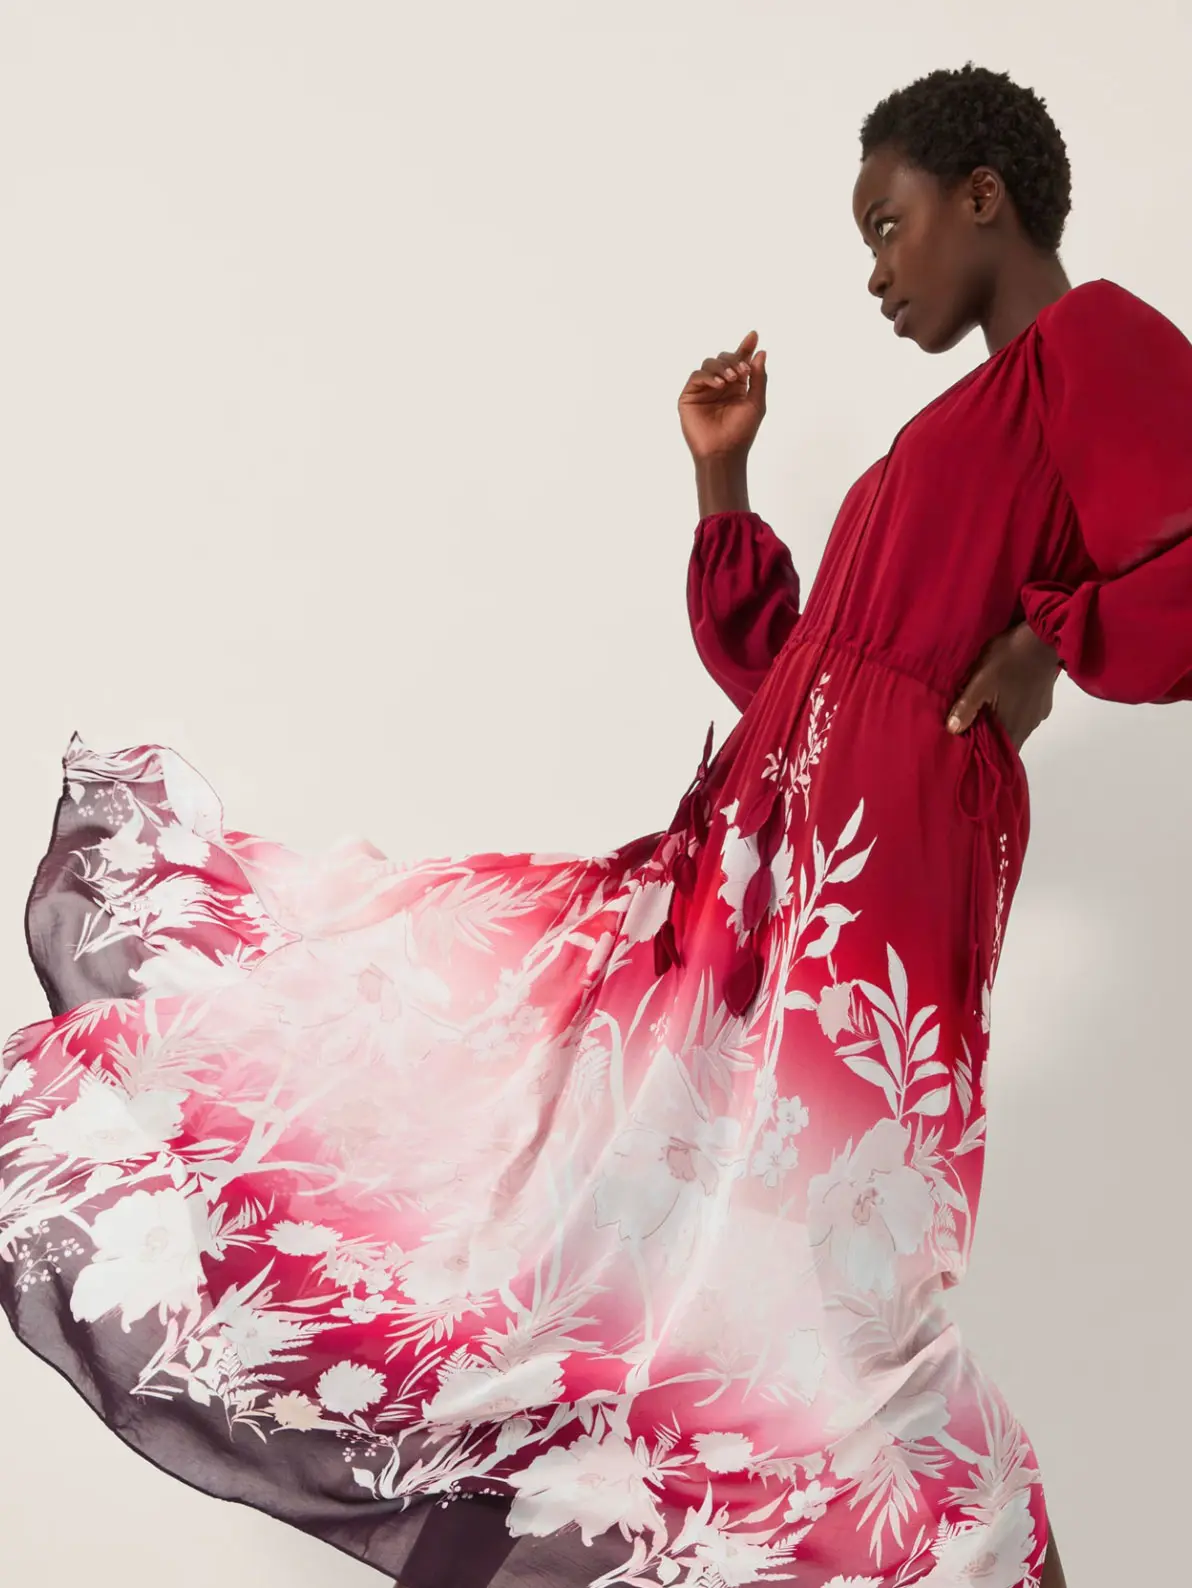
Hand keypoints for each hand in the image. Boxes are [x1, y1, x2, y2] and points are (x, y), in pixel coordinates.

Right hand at [678, 331, 767, 461]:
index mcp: (737, 386)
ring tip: (731, 380)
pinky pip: (696, 376)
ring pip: (709, 363)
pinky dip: (708, 376)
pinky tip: (719, 384)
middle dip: (734, 360)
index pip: (740, 361)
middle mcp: (720, 385)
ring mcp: (703, 390)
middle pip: (724, 358)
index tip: (754, 335)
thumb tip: (761, 352)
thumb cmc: (741, 432)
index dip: (746, 347)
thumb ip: (759, 377)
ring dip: (722, 367)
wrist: (724, 452)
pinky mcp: (689, 396)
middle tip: (743, 372)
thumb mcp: (756, 403)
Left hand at [947, 621, 1060, 750]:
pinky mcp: (1044, 700)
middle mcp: (1028, 726)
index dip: (982, 752)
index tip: (967, 748)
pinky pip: (1023, 713)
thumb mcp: (981, 679)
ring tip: (983, 713)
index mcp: (1012, 725)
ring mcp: (1038, 713)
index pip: (997, 752)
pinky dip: (1012, 711)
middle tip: (969, 729)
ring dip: (1000, 722)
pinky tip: (1003, 699)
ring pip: (1015, 726)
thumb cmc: (1009, 658)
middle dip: (989, 736)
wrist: (1044, 635)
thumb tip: (952, 730)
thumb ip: (967, 706)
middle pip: (1006, 739)